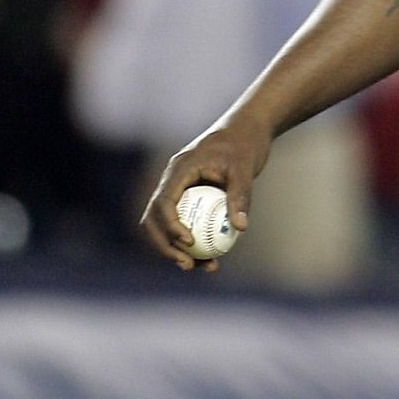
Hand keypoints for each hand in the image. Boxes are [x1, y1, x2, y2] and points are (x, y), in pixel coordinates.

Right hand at [140, 110, 272, 270]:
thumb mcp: (245, 169)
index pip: (163, 202)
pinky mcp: (188, 199)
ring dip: (176, 249)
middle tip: (188, 264)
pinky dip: (193, 243)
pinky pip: (184, 225)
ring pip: (165, 226)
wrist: (245, 131)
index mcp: (179, 170)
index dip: (169, 226)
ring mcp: (178, 191)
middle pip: (153, 219)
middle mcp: (172, 181)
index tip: (189, 242)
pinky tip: (213, 260)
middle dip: (165, 245)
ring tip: (202, 267)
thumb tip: (240, 228)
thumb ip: (240, 196)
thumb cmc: (244, 145)